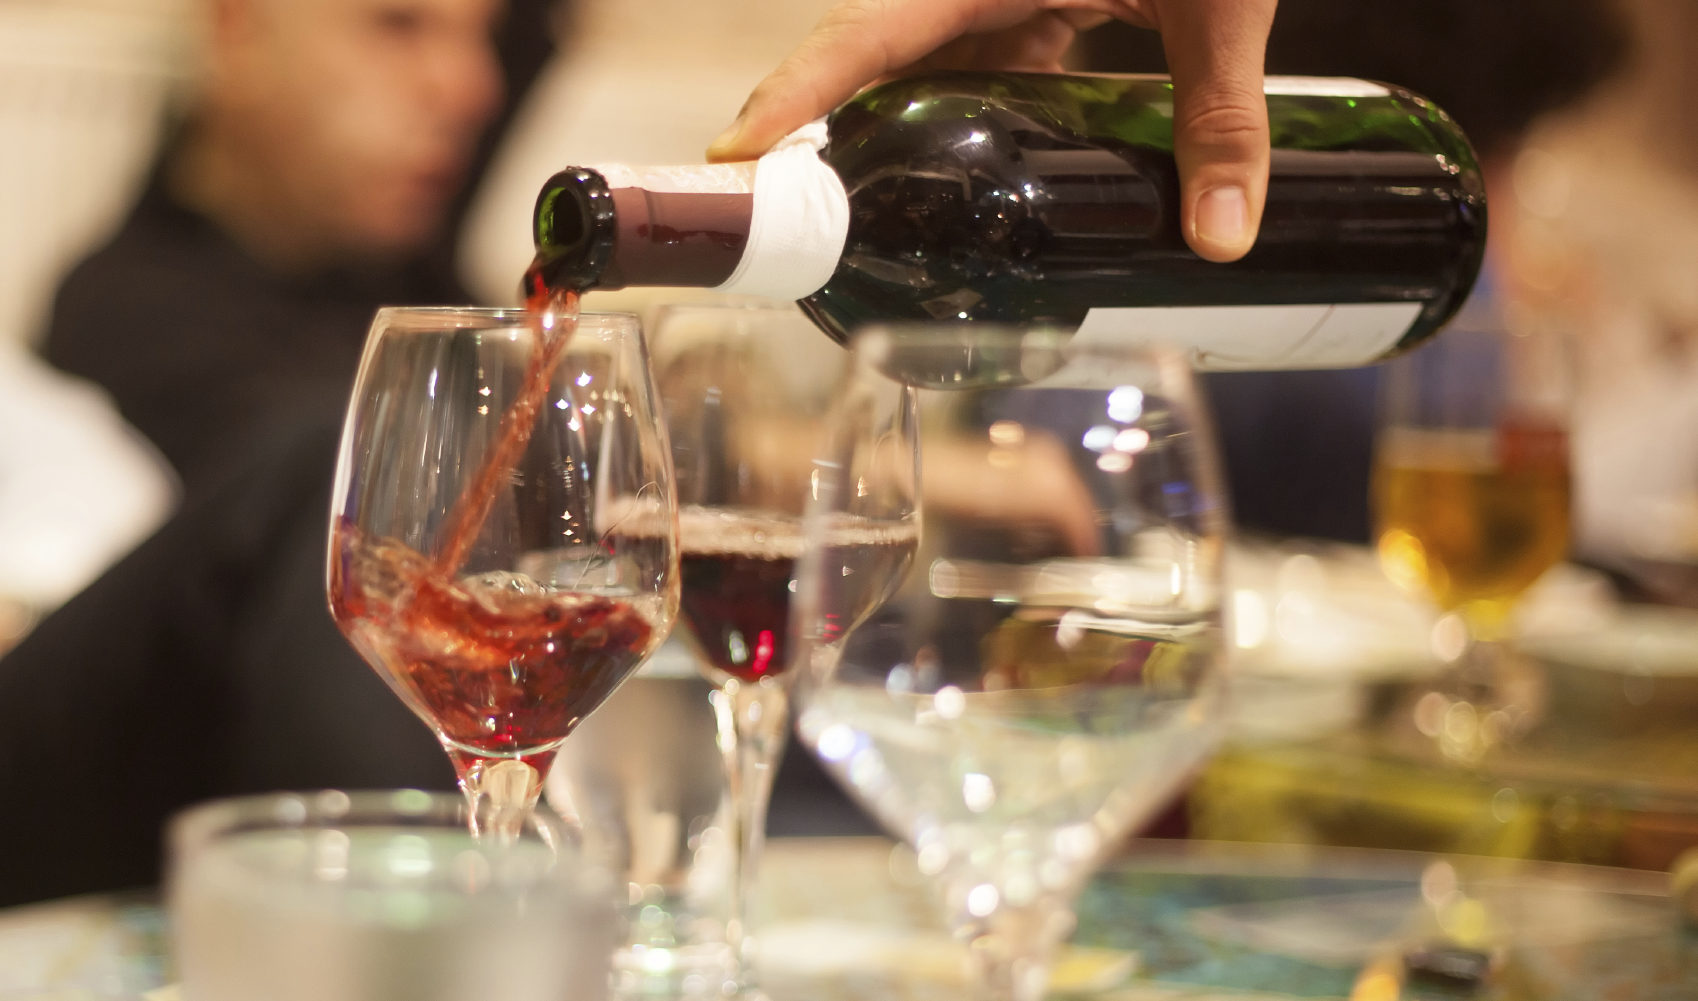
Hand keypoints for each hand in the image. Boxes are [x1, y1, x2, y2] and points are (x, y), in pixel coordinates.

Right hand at [706, 0, 1275, 262]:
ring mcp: (995, 0)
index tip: (734, 154)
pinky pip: (976, 76)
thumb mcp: (1219, 3)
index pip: (865, 33)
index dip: (794, 92)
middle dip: (819, 138)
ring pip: (918, 79)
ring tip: (854, 231)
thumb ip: (1221, 116)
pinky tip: (970, 192)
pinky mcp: (1028, 11)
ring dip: (892, 147)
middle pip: (868, 64)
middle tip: (778, 229)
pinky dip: (966, 133)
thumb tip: (1219, 234)